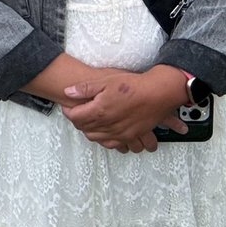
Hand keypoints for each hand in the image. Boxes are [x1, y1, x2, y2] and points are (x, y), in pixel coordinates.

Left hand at [61, 66, 188, 152]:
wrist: (158, 94)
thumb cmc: (133, 86)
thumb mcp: (105, 81)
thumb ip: (85, 89)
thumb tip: (68, 92)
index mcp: (99, 111)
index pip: (75, 117)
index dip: (68, 111)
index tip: (67, 106)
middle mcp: (108, 126)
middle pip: (84, 129)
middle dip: (77, 121)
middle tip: (77, 112)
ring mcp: (120, 133)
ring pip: (97, 138)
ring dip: (89, 131)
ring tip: (89, 121)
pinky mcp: (130, 136)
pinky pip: (112, 145)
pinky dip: (104, 140)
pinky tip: (104, 132)